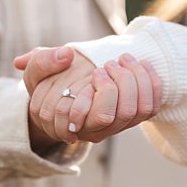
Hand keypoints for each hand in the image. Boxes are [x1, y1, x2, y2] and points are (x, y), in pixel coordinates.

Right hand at [17, 48, 161, 144]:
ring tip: (124, 58)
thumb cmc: (45, 86)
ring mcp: (115, 127)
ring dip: (138, 79)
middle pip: (126, 113)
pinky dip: (152, 82)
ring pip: (140, 110)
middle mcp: (98, 131)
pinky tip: (143, 63)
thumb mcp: (35, 72)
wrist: (57, 98)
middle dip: (124, 81)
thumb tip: (67, 54)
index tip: (97, 69)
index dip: (107, 91)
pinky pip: (151, 106)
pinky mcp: (131, 118)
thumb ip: (43, 62)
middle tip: (111, 62)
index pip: (103, 116)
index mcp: (75, 124)